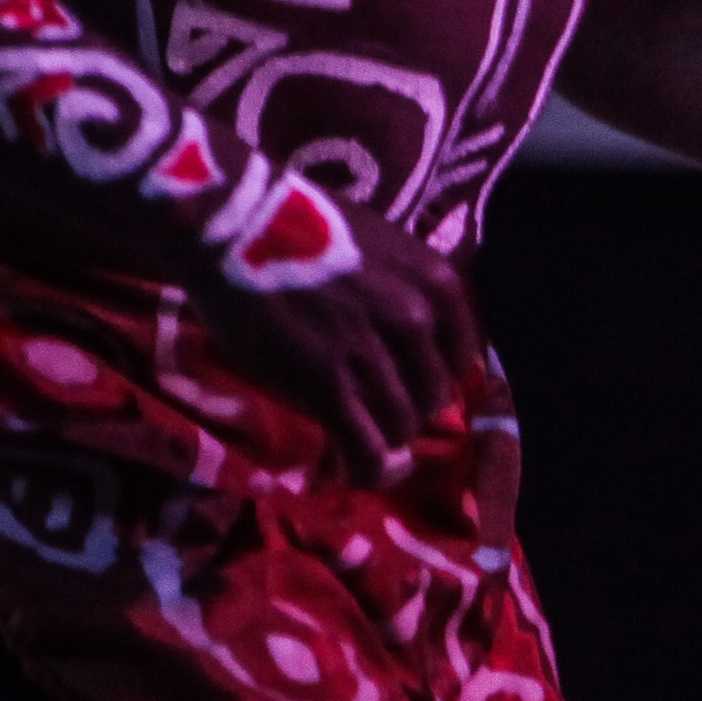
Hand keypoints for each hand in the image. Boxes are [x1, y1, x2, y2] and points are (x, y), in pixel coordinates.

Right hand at [186, 192, 481, 488]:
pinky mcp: (327, 386)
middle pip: (431, 398)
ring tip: (355, 449)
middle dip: (405, 416)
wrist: (240, 227)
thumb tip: (413, 340)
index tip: (409, 390)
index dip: (434, 381)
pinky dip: (360, 470)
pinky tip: (342, 473)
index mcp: (438, 284)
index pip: (462, 358)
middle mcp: (416, 320)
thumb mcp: (384, 248)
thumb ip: (407, 293)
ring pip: (399, 428)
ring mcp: (374, 355)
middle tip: (372, 421)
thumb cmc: (306, 228)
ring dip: (380, 446)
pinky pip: (363, 450)